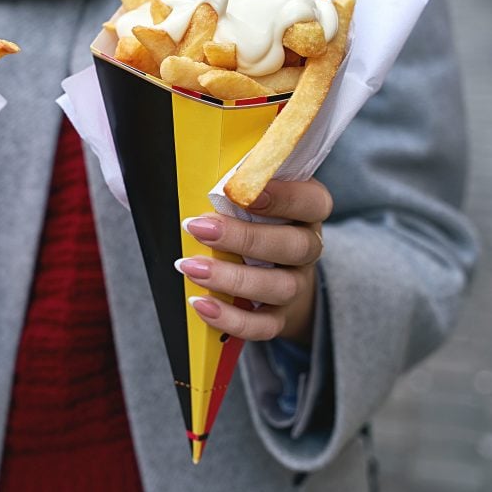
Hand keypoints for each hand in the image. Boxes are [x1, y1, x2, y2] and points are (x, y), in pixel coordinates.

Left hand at [178, 179, 331, 345]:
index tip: (243, 193)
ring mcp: (297, 284)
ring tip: (189, 266)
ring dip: (231, 278)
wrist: (277, 272)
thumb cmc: (254, 219)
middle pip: (294, 245)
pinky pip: (264, 325)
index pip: (313, 201)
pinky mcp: (281, 317)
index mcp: (306, 210)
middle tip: (197, 227)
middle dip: (244, 237)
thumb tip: (178, 165)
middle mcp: (308, 247)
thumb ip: (231, 177)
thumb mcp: (249, 193)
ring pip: (279, 286)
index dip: (284, 197)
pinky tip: (200, 304)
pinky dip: (232, 318)